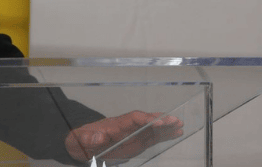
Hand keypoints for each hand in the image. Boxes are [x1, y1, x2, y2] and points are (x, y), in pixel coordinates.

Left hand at [64, 111, 183, 162]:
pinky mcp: (135, 142)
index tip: (157, 122)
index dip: (145, 119)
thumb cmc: (81, 140)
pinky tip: (175, 134)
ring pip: (151, 128)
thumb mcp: (81, 141)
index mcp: (115, 125)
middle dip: (160, 120)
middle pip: (145, 120)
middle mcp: (126, 127)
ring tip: (181, 125)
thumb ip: (90, 138)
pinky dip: (164, 135)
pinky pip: (151, 137)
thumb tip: (99, 135)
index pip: (133, 119)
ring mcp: (132, 134)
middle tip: (175, 120)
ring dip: (166, 127)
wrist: (80, 143)